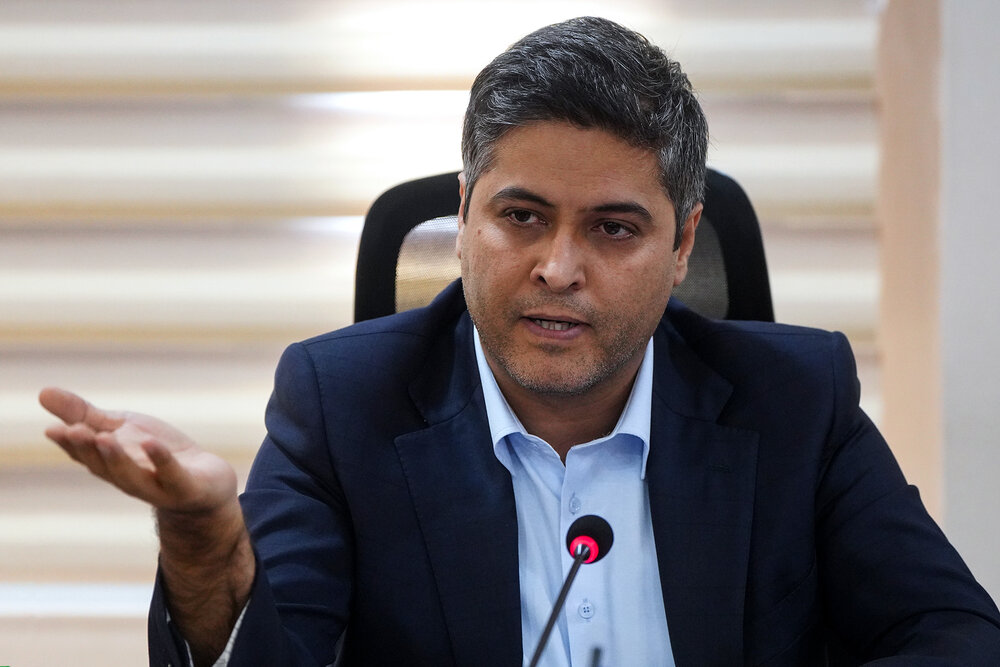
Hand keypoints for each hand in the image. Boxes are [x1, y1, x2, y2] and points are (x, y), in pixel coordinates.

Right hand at [39, 387, 236, 513]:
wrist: (207, 484)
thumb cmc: (158, 454)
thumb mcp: (121, 428)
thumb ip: (85, 415)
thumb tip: (42, 392)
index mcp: (110, 464)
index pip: (84, 455)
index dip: (68, 444)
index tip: (53, 429)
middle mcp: (129, 479)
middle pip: (103, 467)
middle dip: (88, 449)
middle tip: (74, 430)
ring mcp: (158, 487)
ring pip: (132, 477)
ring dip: (116, 459)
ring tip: (104, 437)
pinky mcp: (187, 488)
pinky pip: (172, 476)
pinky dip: (161, 460)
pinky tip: (151, 442)